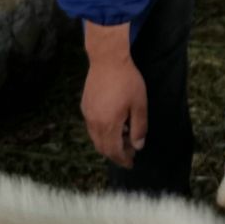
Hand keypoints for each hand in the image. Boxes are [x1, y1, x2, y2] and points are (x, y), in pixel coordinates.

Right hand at [81, 23, 147, 166]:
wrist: (107, 60)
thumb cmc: (127, 81)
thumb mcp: (140, 104)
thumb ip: (139, 127)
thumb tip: (138, 146)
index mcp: (109, 124)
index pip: (114, 151)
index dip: (123, 159)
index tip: (131, 163)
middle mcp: (95, 123)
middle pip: (102, 148)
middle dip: (116, 154)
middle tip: (130, 152)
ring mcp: (88, 114)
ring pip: (95, 138)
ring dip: (108, 144)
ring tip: (123, 139)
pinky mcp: (85, 106)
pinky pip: (92, 127)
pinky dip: (102, 133)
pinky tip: (114, 125)